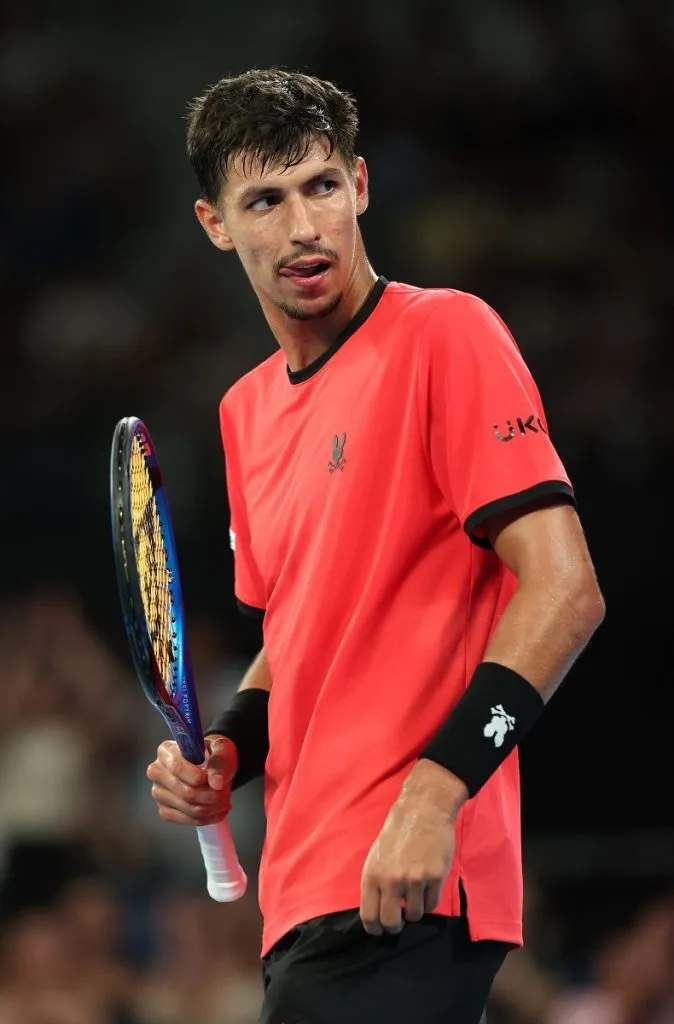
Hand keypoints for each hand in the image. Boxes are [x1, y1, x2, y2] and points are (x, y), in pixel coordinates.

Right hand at [146, 734, 235, 824]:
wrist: (213, 767)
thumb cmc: (213, 754)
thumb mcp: (222, 749)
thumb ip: (220, 762)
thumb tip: (217, 783)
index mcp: (166, 751)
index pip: (177, 767)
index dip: (197, 777)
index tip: (215, 781)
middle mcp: (157, 772)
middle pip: (185, 792)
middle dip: (211, 796)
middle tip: (226, 793)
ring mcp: (158, 793)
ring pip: (187, 808)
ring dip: (211, 808)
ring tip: (225, 801)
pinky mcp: (164, 810)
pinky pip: (185, 820)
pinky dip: (205, 819)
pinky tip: (216, 812)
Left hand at [360, 760, 467, 935]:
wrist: (423, 810)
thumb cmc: (398, 832)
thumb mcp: (376, 856)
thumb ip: (376, 883)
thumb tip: (378, 910)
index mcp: (372, 874)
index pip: (369, 916)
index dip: (375, 929)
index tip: (380, 930)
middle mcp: (391, 880)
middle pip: (391, 922)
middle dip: (395, 926)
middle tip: (400, 920)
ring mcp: (414, 879)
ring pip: (415, 915)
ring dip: (415, 910)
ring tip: (415, 895)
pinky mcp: (434, 877)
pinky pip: (432, 904)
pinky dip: (429, 901)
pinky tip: (427, 888)